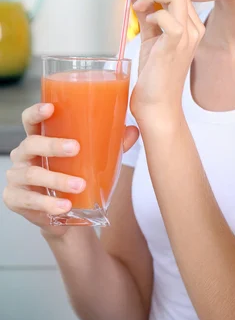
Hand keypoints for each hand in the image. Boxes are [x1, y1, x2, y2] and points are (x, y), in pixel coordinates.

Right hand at [2, 103, 138, 238]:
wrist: (64, 212)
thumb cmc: (75, 174)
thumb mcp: (93, 156)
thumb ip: (112, 143)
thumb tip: (132, 130)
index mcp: (39, 137)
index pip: (30, 119)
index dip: (36, 112)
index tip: (51, 107)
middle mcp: (24, 155)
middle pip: (31, 143)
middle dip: (52, 145)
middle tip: (76, 148)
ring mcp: (17, 177)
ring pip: (32, 173)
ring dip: (57, 179)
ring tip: (79, 185)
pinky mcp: (15, 199)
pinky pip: (30, 200)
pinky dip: (49, 203)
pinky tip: (65, 205)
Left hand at [115, 0, 204, 125]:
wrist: (157, 105)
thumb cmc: (155, 76)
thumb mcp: (151, 39)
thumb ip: (148, 17)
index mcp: (190, 25)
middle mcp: (194, 28)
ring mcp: (188, 36)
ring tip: (133, 3)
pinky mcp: (177, 45)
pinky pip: (168, 16)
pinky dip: (152, 12)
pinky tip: (143, 21)